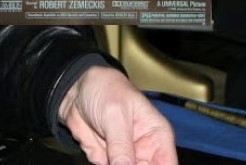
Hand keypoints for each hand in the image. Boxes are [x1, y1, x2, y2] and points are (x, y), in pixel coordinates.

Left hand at [58, 66, 176, 164]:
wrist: (77, 88)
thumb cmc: (105, 89)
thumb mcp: (115, 115)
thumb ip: (121, 145)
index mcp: (157, 135)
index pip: (168, 164)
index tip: (136, 163)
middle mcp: (144, 149)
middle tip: (115, 156)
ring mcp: (124, 155)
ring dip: (109, 162)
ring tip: (105, 141)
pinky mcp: (106, 158)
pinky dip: (96, 158)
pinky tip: (93, 141)